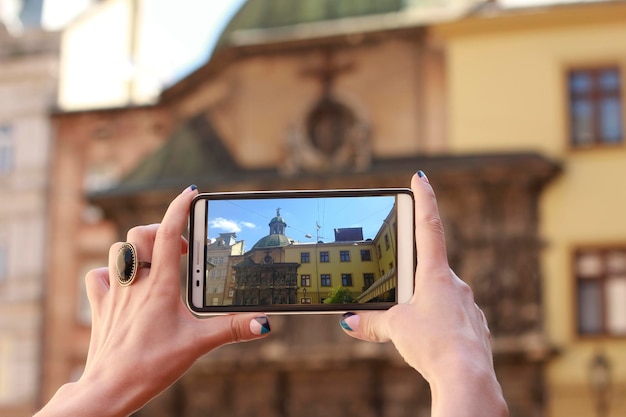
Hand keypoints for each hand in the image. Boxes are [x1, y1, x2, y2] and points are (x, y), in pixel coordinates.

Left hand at [36, 186, 270, 416]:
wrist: (109, 389)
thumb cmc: (151, 366)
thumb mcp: (197, 345)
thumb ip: (232, 329)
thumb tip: (264, 322)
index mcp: (161, 286)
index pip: (171, 233)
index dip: (180, 208)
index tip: (190, 194)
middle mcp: (135, 283)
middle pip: (141, 234)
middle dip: (161, 231)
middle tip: (179, 250)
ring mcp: (113, 293)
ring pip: (118, 250)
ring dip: (136, 249)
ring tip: (154, 263)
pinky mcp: (99, 306)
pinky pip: (98, 275)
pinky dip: (111, 272)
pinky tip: (123, 283)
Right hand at [340, 173, 507, 416]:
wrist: (467, 377)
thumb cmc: (433, 345)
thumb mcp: (395, 329)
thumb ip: (371, 323)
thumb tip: (348, 322)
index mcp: (435, 275)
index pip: (429, 227)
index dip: (424, 200)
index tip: (421, 177)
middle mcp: (456, 284)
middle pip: (430, 270)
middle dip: (413, 282)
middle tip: (401, 302)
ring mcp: (468, 305)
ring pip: (442, 297)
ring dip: (425, 307)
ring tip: (414, 332)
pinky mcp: (475, 327)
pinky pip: (453, 318)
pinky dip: (439, 326)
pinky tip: (432, 343)